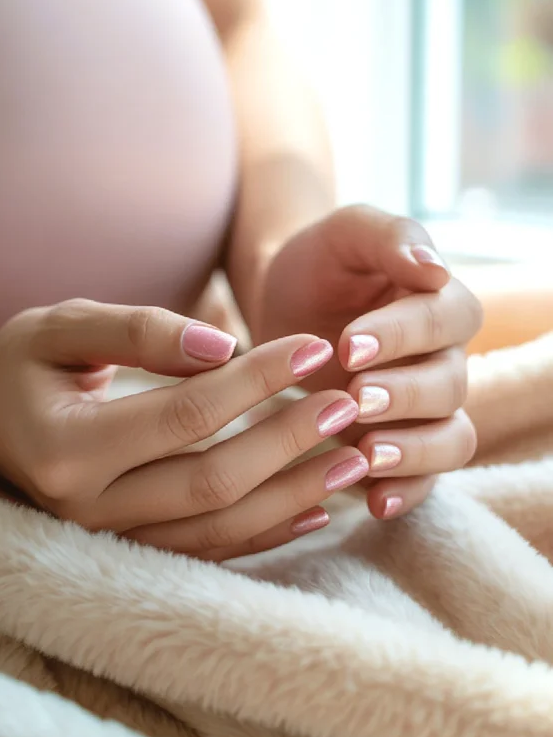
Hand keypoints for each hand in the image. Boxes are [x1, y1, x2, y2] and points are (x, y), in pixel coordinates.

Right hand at [0, 299, 365, 559]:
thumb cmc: (23, 364)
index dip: (255, 381)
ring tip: (355, 456)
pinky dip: (268, 532)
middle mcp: (87, 508)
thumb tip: (223, 346)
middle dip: (289, 442)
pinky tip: (318, 507)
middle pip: (212, 482)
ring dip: (294, 495)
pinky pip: (210, 552)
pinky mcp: (130, 551)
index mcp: (67, 447)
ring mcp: (109, 540)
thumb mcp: (64, 327)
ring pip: (220, 529)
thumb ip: (139, 331)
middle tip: (348, 401)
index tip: (312, 347)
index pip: (184, 416)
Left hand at [253, 206, 482, 519]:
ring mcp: (425, 409)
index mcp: (438, 301)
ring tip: (366, 455)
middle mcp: (443, 358)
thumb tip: (435, 268)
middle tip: (354, 396)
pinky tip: (372, 502)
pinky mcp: (401, 446)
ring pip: (452, 439)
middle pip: (452, 384)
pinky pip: (425, 481)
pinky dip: (406, 494)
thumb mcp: (346, 233)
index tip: (347, 344)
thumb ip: (389, 238)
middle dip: (405, 394)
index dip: (404, 334)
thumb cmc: (320, 263)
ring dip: (415, 451)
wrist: (284, 300)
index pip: (446, 319)